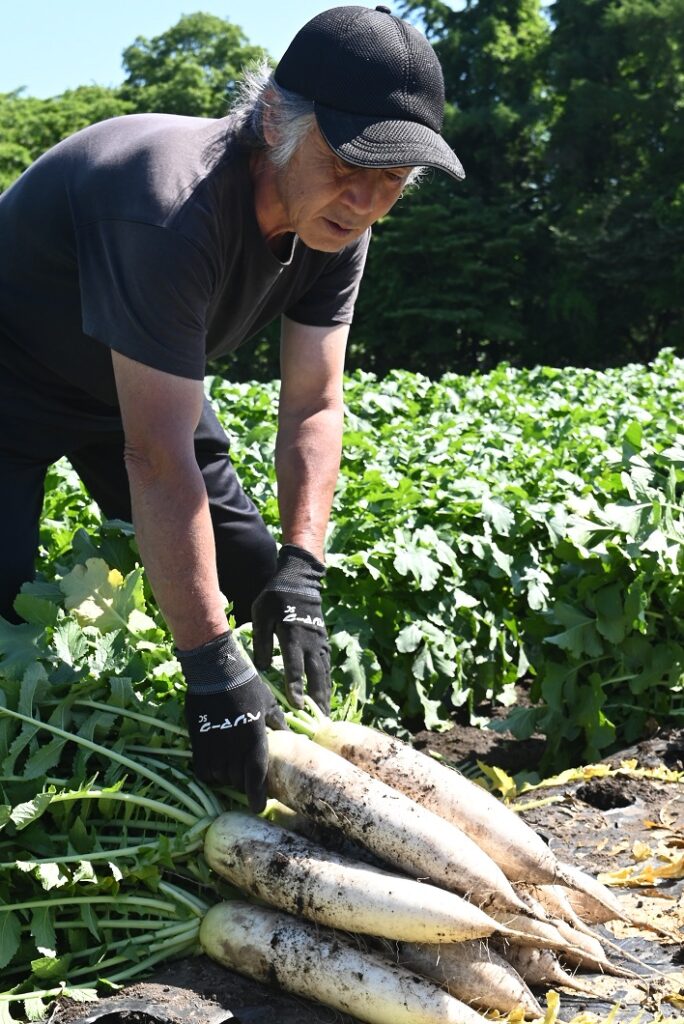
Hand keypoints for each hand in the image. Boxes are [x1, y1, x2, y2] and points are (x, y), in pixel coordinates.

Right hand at [177, 631, 286, 812]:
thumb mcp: (268, 704)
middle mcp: (233, 747)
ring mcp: (213, 745)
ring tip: (232, 770)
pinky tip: (215, 767)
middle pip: (237, 780)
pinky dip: (210, 773)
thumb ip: (277, 724)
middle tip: (248, 780)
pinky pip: (202, 770)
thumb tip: (290, 738)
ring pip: (220, 777)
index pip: (255, 776)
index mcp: (254, 738)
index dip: (256, 796)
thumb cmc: (247, 685)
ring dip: (227, 778)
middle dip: (244, 784)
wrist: (215, 671)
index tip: (258, 807)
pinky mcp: (197, 742)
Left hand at [252, 544, 330, 711]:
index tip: (297, 706)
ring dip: (325, 693)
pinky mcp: (323, 640)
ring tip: (326, 713)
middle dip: (318, 698)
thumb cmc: (276, 597)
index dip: (295, 687)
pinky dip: (327, 680)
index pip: (295, 666)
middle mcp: (310, 641)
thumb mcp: (261, 615)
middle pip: (316, 675)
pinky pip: (327, 664)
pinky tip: (326, 693)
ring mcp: (319, 641)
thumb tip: (261, 668)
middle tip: (319, 720)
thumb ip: (261, 642)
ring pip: (325, 672)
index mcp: (293, 635)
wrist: (300, 579)